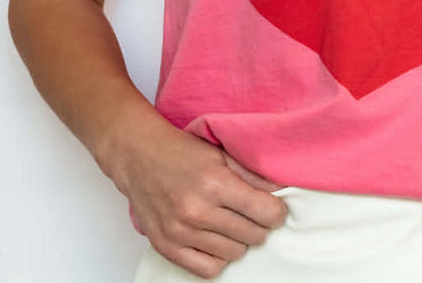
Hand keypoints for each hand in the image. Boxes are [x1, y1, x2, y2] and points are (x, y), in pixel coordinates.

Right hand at [108, 117, 288, 278]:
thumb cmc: (182, 152)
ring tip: (232, 222)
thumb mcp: (222, 153)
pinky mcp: (166, 247)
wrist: (138, 157)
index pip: (265, 212)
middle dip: (260, 225)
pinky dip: (218, 257)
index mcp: (215, 183)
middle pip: (253, 235)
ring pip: (234, 253)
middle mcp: (197, 211)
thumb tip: (282, 190)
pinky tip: (217, 239)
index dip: (277, 212)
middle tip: (252, 212)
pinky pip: (207, 270)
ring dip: (240, 240)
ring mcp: (180, 232)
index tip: (275, 208)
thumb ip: (253, 173)